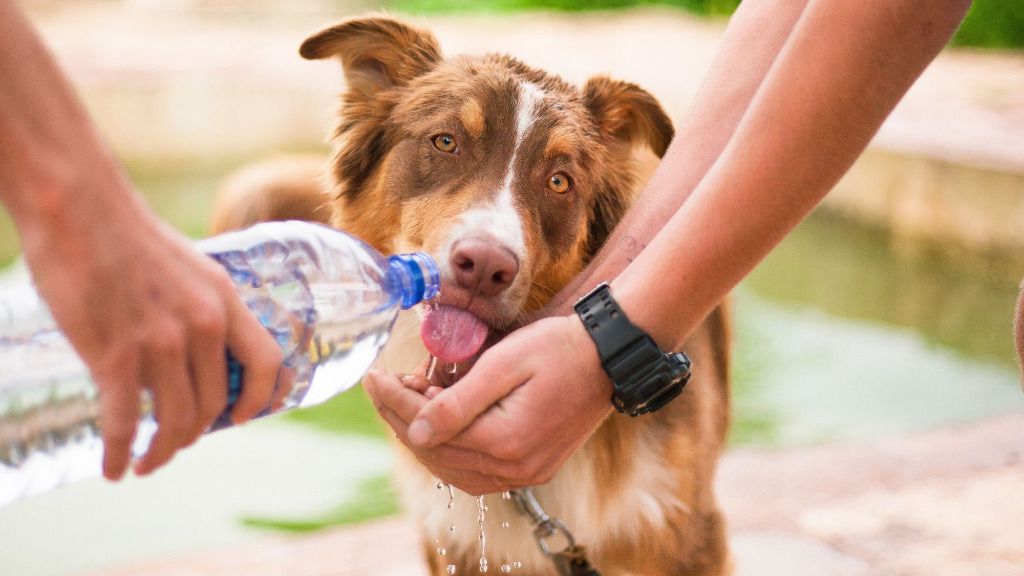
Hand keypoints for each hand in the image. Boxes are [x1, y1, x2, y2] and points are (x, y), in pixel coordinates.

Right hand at [20, 189, 281, 479]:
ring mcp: (161, 342)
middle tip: (175, 443)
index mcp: (224, 299)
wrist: (79, 208)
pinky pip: (125, 423)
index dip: (262, 398)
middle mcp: (202, 324)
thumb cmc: (127, 235)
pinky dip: (120, 453)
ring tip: (146, 462)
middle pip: (215, 403)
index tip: (243, 419)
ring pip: (175, 420)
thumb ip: (200, 307)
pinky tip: (113, 468)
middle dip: (195, 434)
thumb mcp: (189, 267)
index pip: (267, 361)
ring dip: (162, 451)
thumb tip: (198, 349)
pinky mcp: (115, 355)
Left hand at [364, 315, 612, 494]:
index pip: (430, 429)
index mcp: (505, 441)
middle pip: (437, 453)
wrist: (609, 356)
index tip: (373, 376)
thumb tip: (415, 431)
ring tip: (409, 399)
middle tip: (385, 385)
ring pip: (453, 468)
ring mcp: (526, 473)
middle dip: (402, 418)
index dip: (395, 402)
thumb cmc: (559, 348)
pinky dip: (450, 450)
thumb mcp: (504, 363)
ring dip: (424, 436)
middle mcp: (515, 468)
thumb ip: (458, 402)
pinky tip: (439, 424)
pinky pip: (477, 471)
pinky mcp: (533, 468)